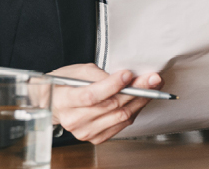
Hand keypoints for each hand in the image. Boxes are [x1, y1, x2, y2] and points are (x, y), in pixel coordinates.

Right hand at [48, 63, 162, 143]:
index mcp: (65, 100)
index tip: (128, 74)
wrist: (56, 104)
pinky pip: (122, 124)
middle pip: (111, 106)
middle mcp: (74, 120)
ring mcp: (85, 132)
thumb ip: (98, 74)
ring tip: (152, 86)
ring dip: (140, 100)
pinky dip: (134, 110)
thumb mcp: (77, 71)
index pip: (91, 96)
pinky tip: (140, 99)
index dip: (112, 85)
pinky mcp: (96, 138)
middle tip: (152, 78)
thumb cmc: (66, 84)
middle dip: (136, 90)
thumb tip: (123, 78)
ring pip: (121, 116)